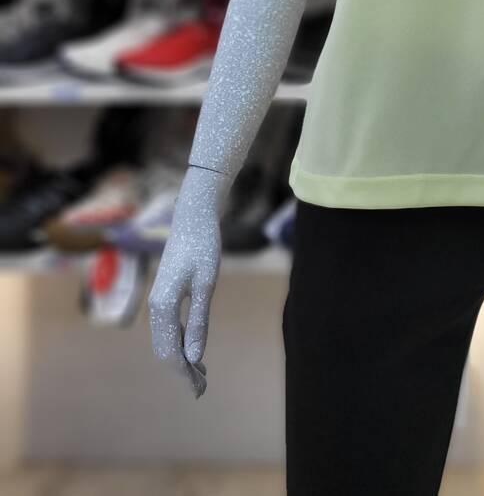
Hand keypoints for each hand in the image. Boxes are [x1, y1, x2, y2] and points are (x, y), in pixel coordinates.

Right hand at [148, 166, 225, 398]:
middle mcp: (155, 306)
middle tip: (202, 386)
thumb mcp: (206, 285)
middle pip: (164, 350)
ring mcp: (157, 300)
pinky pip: (167, 327)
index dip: (184, 374)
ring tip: (200, 371)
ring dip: (180, 357)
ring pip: (164, 340)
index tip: (199, 390)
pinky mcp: (164, 293)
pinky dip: (179, 341)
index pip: (170, 352)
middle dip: (181, 370)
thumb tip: (194, 356)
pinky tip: (193, 346)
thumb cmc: (203, 246)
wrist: (194, 216)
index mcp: (163, 306)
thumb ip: (199, 320)